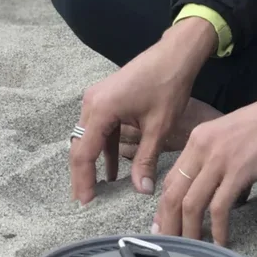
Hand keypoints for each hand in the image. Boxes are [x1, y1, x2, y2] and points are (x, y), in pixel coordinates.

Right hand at [69, 18, 216, 203]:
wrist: (176, 53)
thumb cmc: (168, 84)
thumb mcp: (159, 127)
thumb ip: (146, 160)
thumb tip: (142, 190)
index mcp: (101, 109)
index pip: (84, 154)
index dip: (83, 181)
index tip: (85, 203)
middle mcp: (93, 102)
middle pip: (80, 146)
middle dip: (82, 174)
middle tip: (85, 201)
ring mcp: (97, 97)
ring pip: (87, 137)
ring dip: (92, 161)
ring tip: (97, 189)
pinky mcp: (106, 97)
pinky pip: (98, 127)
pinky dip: (103, 147)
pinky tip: (113, 169)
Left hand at [153, 56, 256, 245]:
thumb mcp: (235, 136)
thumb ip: (222, 160)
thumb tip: (224, 192)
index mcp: (199, 137)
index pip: (172, 178)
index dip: (164, 207)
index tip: (165, 227)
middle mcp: (203, 146)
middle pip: (173, 193)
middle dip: (169, 225)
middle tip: (172, 248)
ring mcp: (220, 158)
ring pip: (191, 204)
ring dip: (190, 233)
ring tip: (194, 252)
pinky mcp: (240, 170)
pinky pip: (220, 208)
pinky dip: (218, 230)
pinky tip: (222, 244)